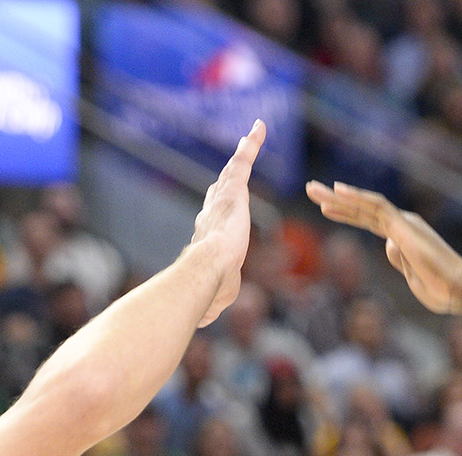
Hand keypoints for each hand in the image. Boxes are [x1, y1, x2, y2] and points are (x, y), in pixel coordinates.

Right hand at [191, 120, 265, 326]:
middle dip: (228, 174)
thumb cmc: (209, 289)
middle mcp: (211, 212)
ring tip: (253, 136)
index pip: (212, 217)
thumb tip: (200, 323)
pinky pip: (244, 160)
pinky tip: (261, 126)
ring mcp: (222, 199)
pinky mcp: (234, 190)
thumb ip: (210, 305)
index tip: (218, 201)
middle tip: (235, 161)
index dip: (215, 208)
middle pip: (220, 188)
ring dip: (243, 152)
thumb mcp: (215, 299)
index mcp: (208, 236)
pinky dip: (252, 142)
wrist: (208, 271)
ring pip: (234, 169)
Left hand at [305, 182, 461, 313]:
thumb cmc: (440, 290)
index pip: (368, 221)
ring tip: (313, 190)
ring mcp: (402, 223)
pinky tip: (338, 192)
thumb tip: (387, 246)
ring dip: (338, 197)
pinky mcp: (403, 225)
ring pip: (365, 204)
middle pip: (362, 209)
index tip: (325, 209)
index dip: (346, 213)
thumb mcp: (413, 279)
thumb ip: (399, 261)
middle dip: (334, 200)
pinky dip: (357, 198)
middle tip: (311, 190)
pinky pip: (377, 206)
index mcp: (402, 237)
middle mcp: (401, 224)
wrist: (457, 289)